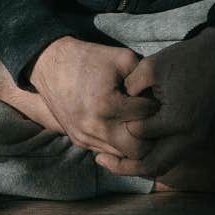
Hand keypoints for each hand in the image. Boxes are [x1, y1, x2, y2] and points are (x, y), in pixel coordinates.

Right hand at [29, 36, 162, 162]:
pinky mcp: (79, 140)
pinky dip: (119, 144)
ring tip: (141, 124)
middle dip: (151, 136)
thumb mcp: (121, 58)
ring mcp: (85, 137)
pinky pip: (108, 152)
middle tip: (155, 119)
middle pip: (139, 150)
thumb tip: (165, 95)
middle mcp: (95, 128)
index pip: (147, 119)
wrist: (50, 64)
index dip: (157, 107)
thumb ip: (146, 76)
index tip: (158, 98)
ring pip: (123, 157)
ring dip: (135, 143)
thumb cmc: (88, 58)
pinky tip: (124, 128)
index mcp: (107, 106)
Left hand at [94, 26, 214, 179]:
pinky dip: (151, 158)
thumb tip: (116, 104)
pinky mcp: (194, 138)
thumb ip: (130, 87)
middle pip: (152, 165)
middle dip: (125, 167)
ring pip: (162, 166)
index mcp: (176, 120)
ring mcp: (193, 140)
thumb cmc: (183, 60)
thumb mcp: (151, 66)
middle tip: (100, 160)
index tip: (108, 115)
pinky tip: (132, 150)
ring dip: (138, 166)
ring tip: (112, 161)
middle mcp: (187, 137)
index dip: (121, 123)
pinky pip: (169, 158)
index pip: (138, 133)